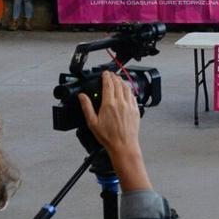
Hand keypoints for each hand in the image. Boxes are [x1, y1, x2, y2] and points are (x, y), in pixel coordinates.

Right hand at [78, 72, 150, 191]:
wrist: (123, 146)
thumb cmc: (108, 137)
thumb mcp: (92, 123)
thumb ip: (87, 107)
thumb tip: (82, 96)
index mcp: (109, 104)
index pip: (108, 84)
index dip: (106, 76)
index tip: (105, 73)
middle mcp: (121, 103)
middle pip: (118, 83)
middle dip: (114, 76)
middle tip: (110, 74)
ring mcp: (130, 106)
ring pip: (127, 88)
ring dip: (122, 81)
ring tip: (118, 79)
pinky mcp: (136, 110)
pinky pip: (133, 96)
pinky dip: (129, 90)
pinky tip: (126, 91)